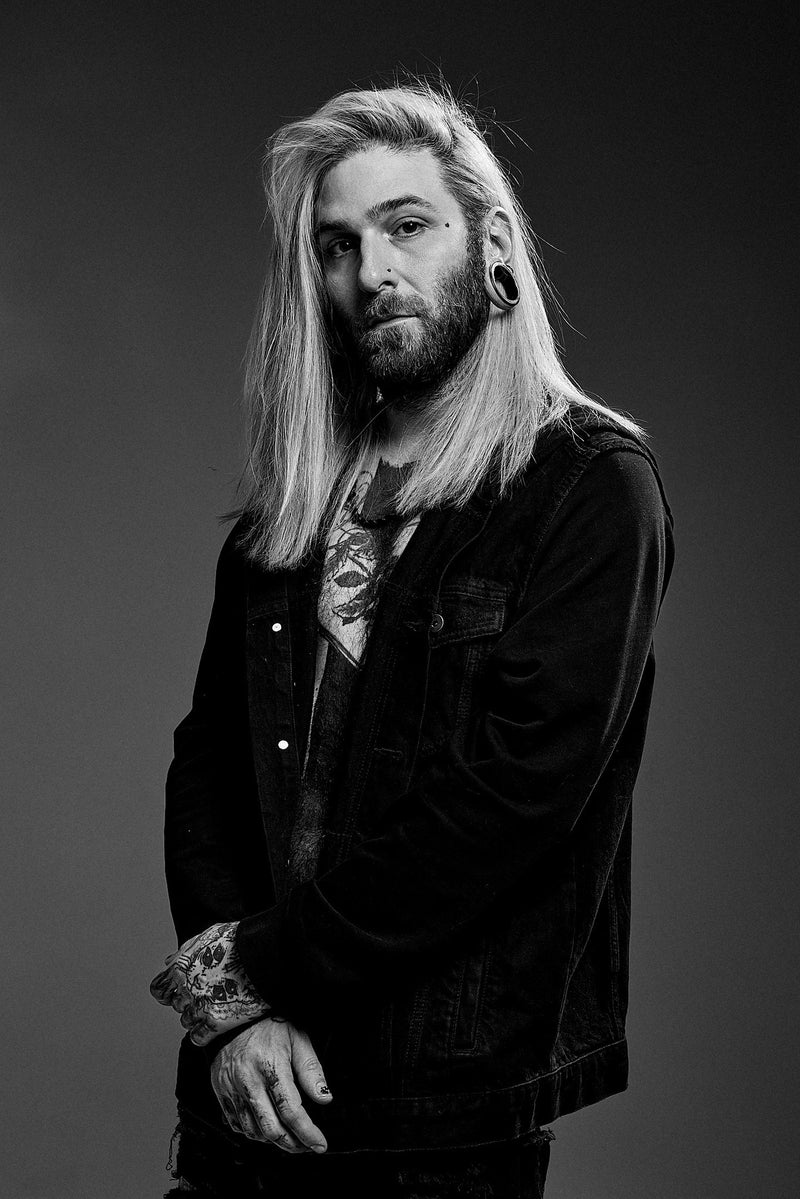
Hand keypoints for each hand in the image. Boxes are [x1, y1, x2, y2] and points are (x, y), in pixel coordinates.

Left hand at [149, 921, 269, 1045]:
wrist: (265, 953)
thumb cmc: (239, 940)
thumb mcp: (209, 935)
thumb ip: (186, 950)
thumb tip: (169, 962)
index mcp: (180, 968)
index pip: (160, 990)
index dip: (170, 992)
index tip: (181, 992)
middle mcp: (186, 988)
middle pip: (177, 1005)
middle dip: (189, 1002)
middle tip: (208, 996)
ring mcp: (200, 1006)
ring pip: (186, 1021)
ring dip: (197, 1017)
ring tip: (216, 1008)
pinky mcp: (216, 1022)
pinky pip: (198, 1037)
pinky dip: (204, 1034)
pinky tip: (216, 1025)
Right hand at [210, 1016, 332, 1152]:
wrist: (235, 1015)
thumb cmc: (270, 1026)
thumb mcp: (298, 1038)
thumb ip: (311, 1070)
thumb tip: (325, 1099)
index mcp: (270, 1066)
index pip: (291, 1111)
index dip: (307, 1133)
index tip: (320, 1144)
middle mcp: (248, 1081)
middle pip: (271, 1128)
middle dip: (292, 1145)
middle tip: (306, 1146)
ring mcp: (231, 1088)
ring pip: (252, 1131)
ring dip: (273, 1141)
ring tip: (290, 1138)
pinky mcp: (220, 1092)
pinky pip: (236, 1124)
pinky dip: (253, 1132)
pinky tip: (266, 1127)